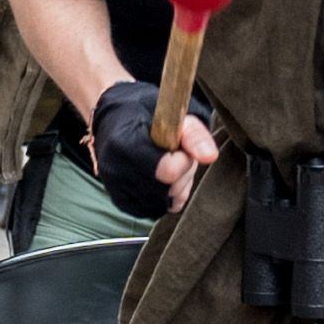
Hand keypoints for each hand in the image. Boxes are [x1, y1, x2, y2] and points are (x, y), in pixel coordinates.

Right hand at [87, 79, 212, 219]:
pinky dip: (164, 196)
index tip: (178, 145)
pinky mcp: (122, 204)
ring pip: (164, 203)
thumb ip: (194, 135)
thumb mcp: (172, 114)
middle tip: (175, 153)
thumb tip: (210, 157)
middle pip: (168, 190)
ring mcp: (117, 191)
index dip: (183, 159)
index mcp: (123, 145)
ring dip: (174, 186)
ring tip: (166, 163)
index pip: (167, 171)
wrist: (114, 122)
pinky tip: (160, 177)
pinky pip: (156, 209)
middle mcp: (115, 172)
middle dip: (180, 173)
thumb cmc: (144, 114)